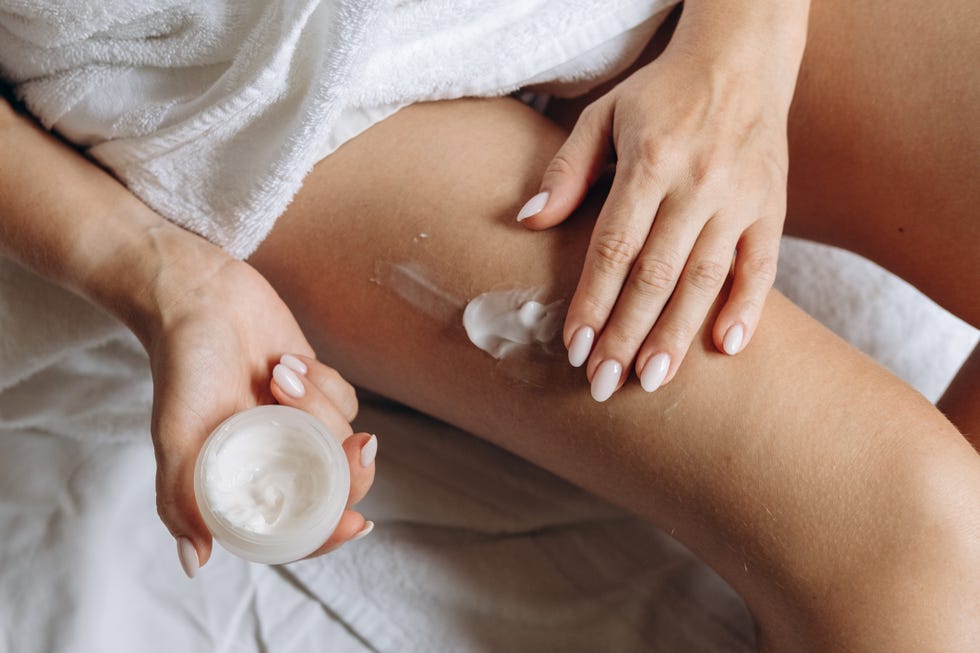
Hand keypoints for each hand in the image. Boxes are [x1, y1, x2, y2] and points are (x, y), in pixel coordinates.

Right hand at [136, 251, 375, 575]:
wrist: (199, 296)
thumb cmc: (183, 366)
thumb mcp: (175, 435)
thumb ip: (181, 498)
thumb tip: (195, 563)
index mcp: (246, 481)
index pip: (298, 527)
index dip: (330, 533)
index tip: (355, 522)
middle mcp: (276, 459)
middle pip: (337, 487)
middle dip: (351, 469)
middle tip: (355, 445)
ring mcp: (299, 424)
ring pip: (343, 436)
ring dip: (319, 406)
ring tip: (277, 373)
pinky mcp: (317, 390)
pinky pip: (346, 400)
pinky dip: (324, 382)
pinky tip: (287, 361)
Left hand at [518, 46, 789, 400]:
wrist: (741, 59)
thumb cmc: (660, 93)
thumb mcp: (603, 114)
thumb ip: (567, 169)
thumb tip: (528, 221)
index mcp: (651, 161)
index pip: (615, 247)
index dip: (593, 301)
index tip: (574, 347)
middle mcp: (699, 183)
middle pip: (656, 275)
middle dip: (627, 334)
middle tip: (604, 385)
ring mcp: (741, 198)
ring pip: (706, 279)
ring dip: (677, 334)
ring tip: (652, 380)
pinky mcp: (772, 206)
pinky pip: (763, 265)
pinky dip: (748, 307)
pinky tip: (728, 347)